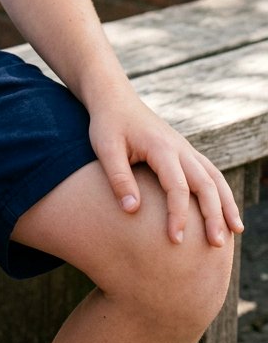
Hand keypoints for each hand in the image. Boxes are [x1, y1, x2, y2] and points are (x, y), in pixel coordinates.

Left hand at [88, 93, 243, 247]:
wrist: (115, 98)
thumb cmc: (108, 124)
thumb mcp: (105, 148)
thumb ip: (118, 178)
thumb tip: (132, 211)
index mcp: (161, 147)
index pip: (178, 187)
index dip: (178, 215)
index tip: (175, 240)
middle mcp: (179, 147)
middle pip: (206, 183)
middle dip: (213, 215)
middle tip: (215, 244)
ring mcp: (185, 148)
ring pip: (215, 176)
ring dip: (226, 203)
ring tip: (236, 230)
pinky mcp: (185, 151)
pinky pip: (210, 171)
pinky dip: (222, 191)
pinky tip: (225, 211)